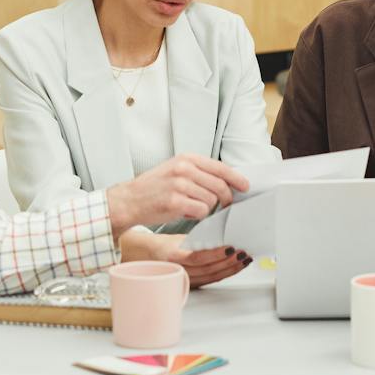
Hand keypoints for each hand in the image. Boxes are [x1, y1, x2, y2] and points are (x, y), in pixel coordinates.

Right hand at [106, 154, 248, 233]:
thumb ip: (199, 173)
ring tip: (192, 207)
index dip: (236, 178)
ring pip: (211, 200)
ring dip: (206, 208)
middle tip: (224, 206)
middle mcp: (184, 168)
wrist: (129, 200)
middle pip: (220, 186)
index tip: (245, 186)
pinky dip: (197, 215)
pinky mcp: (175, 201)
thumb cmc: (154, 188)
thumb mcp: (176, 170)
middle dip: (226, 199)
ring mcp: (179, 184)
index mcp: (186, 158)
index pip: (220, 167)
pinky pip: (201, 211)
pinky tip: (186, 213)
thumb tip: (226, 182)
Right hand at [118, 228, 252, 287]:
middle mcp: (180, 271)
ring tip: (244, 259)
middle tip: (244, 252)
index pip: (199, 258)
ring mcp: (186, 280)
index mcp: (174, 257)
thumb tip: (218, 235)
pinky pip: (211, 279)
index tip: (230, 247)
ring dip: (231, 268)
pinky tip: (235, 266)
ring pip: (213, 276)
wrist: (142, 257)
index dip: (216, 254)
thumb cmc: (158, 245)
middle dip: (230, 262)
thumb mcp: (174, 238)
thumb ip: (194, 239)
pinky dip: (225, 272)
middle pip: (210, 269)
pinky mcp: (191, 284)